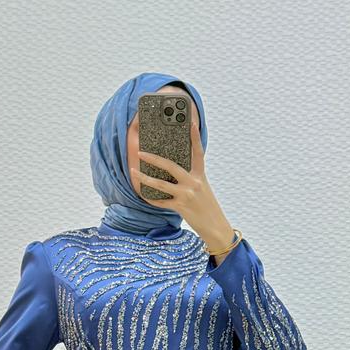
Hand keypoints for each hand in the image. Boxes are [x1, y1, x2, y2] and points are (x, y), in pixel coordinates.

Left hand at [130, 121, 234, 253]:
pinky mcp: (181, 207)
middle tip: (140, 153)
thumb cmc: (207, 207)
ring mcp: (187, 194)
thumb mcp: (202, 188)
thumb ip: (190, 178)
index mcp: (200, 175)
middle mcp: (194, 182)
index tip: (189, 122)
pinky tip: (142, 194)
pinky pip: (161, 201)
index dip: (194, 137)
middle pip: (170, 166)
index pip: (197, 152)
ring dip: (144, 179)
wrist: (216, 227)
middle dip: (153, 158)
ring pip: (161, 184)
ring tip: (133, 172)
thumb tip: (170, 171)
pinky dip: (150, 198)